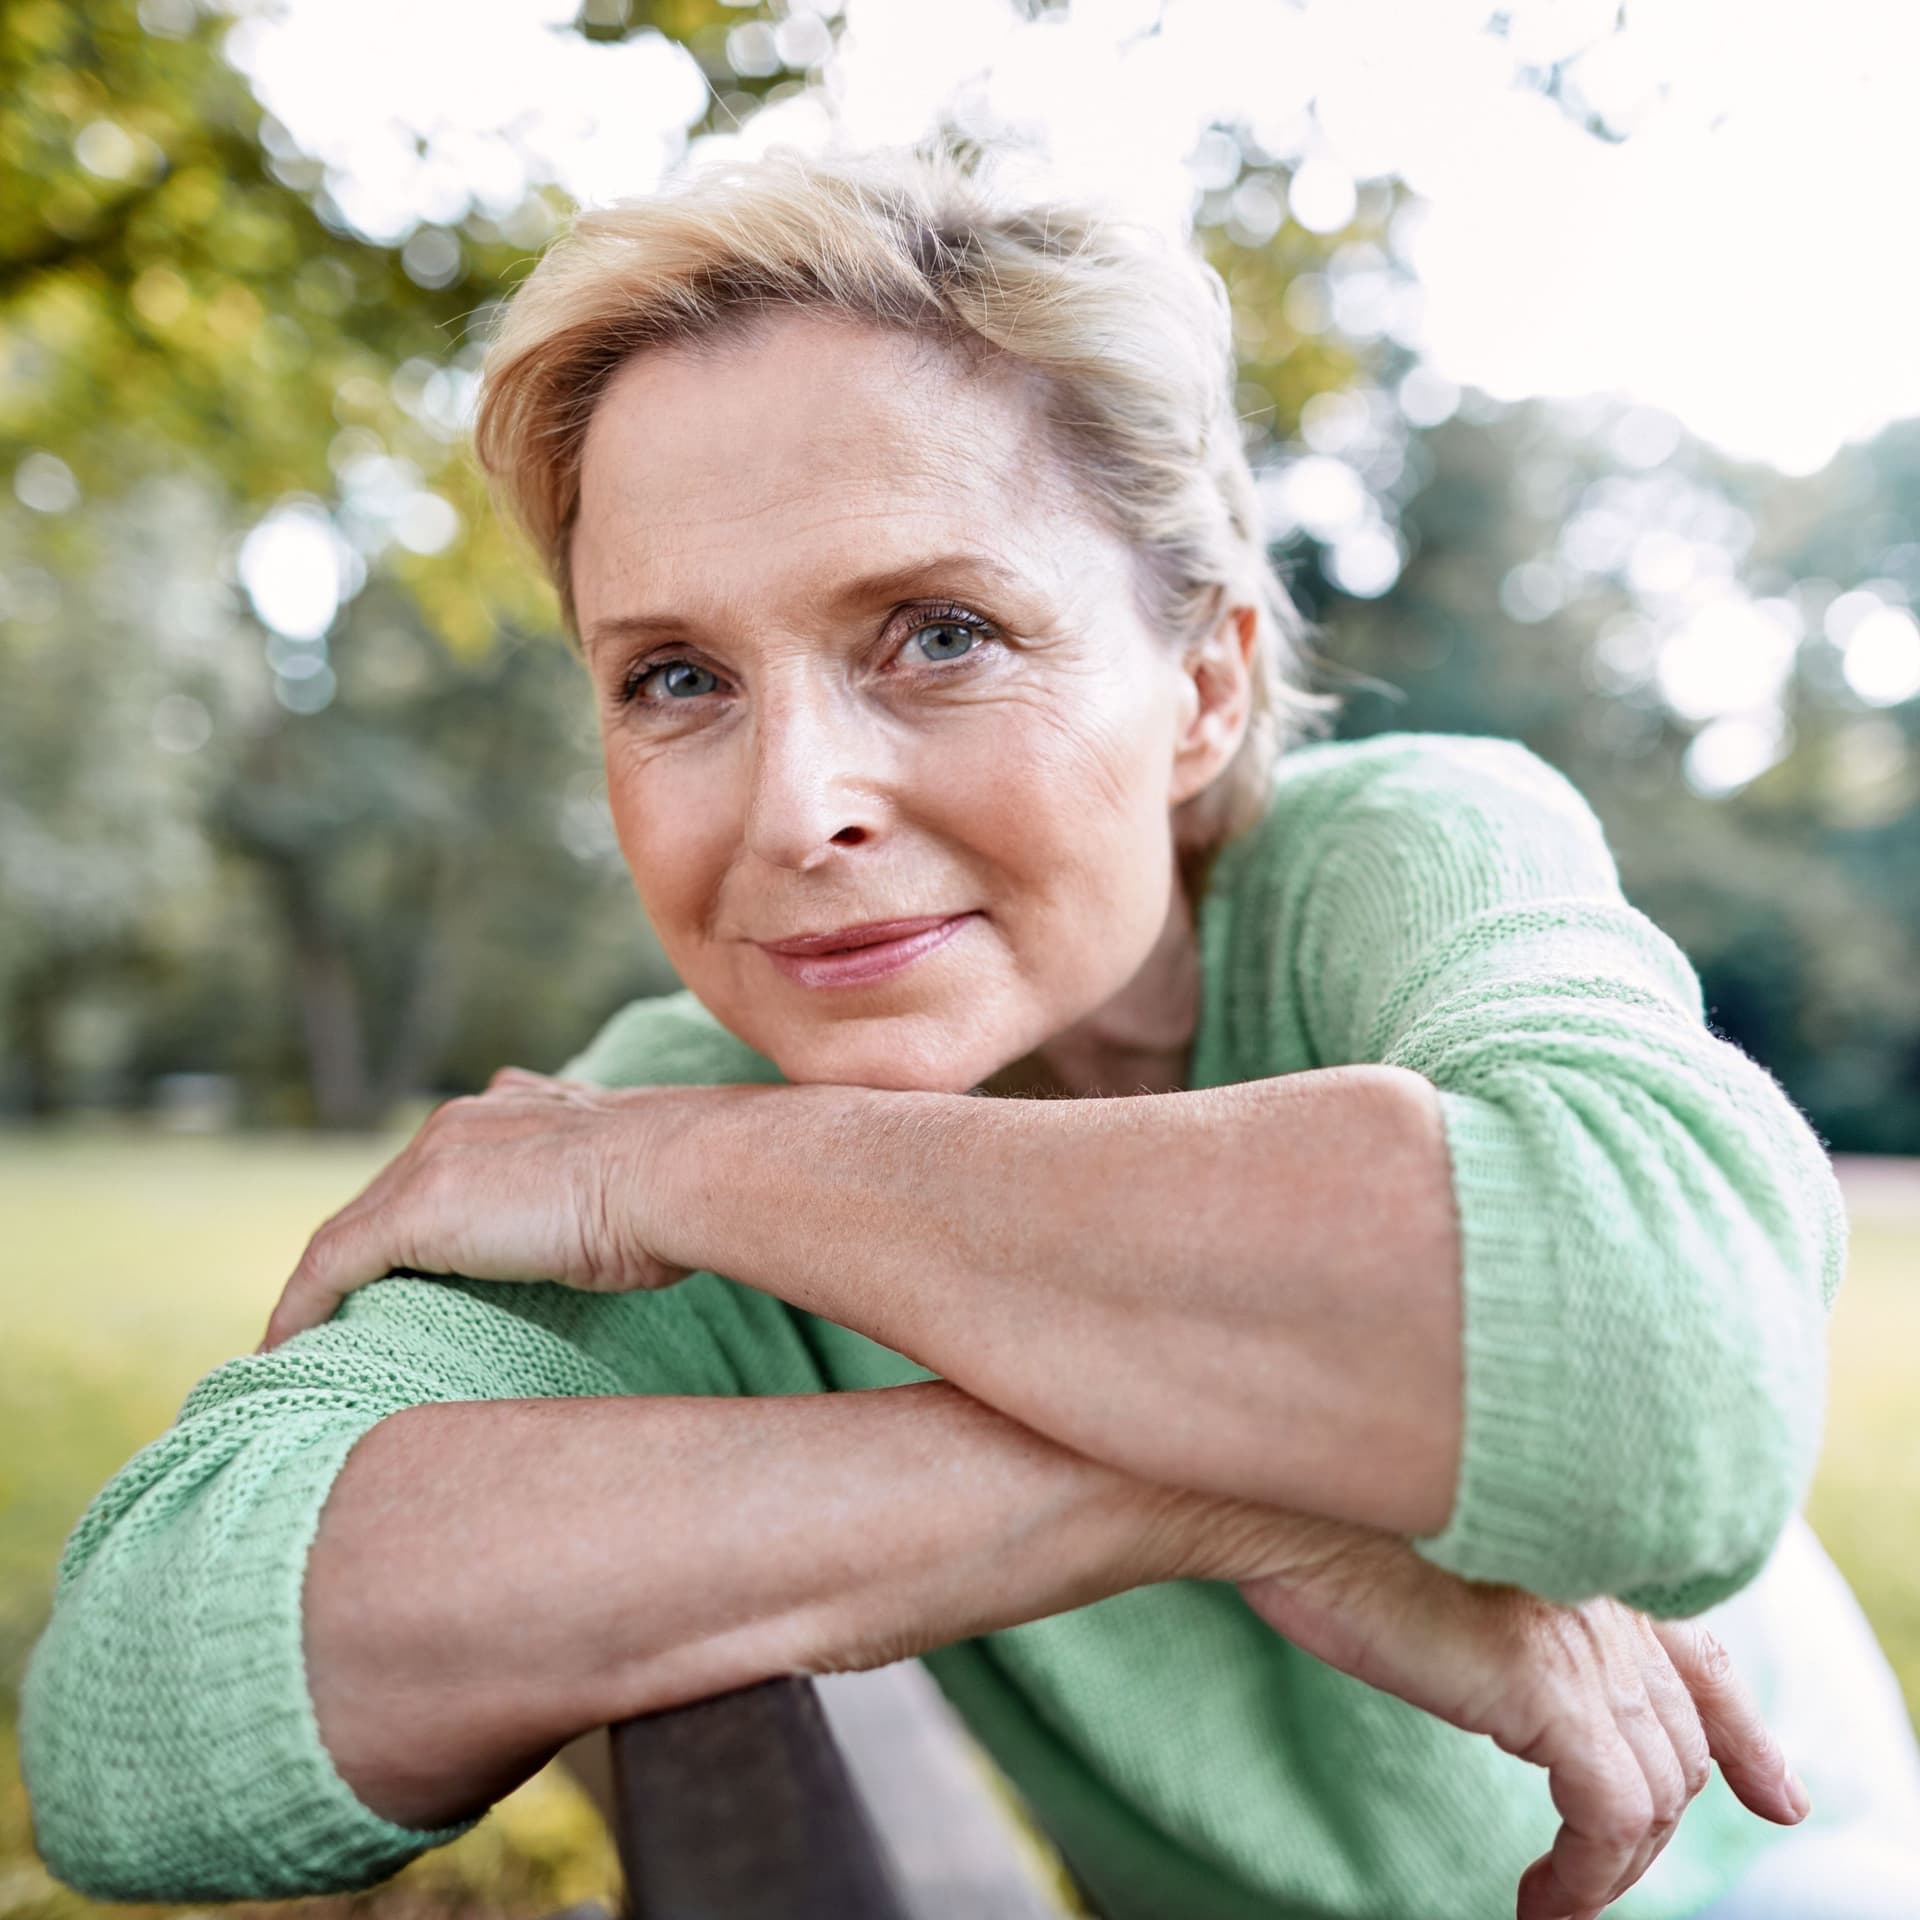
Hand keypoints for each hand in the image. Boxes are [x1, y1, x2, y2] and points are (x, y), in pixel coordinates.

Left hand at [256, 1068, 697, 1350]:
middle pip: (384, 1197)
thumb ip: (591, 1193)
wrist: (673, 1174)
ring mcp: (433, 1161)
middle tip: (342, 1319)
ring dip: (324, 1288)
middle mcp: (460, 1122)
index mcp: (512, 1105)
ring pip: (350, 1230)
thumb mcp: (624, 1185)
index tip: (406, 1267)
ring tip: (306, 1340)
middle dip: (361, 1256)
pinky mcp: (413, 1210)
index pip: (438, 1167)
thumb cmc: (673, 1193)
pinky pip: (330, 1264)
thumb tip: (604, 1235)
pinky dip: (300, 1309)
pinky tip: (282, 1350)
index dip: (414, 1220)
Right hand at [1202, 1511, 1805, 1919]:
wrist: (1288, 1509)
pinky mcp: (1546, 1686)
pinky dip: (1591, 1877)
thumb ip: (1514, 1611)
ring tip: (1557, 1898)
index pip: (1699, 1651)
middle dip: (1661, 1824)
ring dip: (1618, 1865)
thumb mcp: (1444, 1571)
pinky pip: (1611, 1816)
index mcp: (1586, 1554)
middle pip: (1681, 1740)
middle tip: (1596, 1878)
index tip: (1775, 1794)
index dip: (1743, 1732)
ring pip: (1657, 1788)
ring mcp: (1581, 1634)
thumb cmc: (1329, 1529)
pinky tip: (1544, 1902)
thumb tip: (1520, 1677)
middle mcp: (1602, 1587)